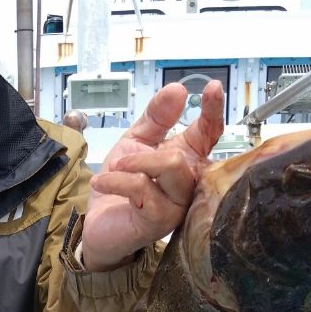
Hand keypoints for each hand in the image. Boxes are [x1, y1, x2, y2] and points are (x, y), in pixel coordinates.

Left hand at [80, 81, 224, 271]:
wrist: (97, 224)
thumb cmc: (120, 186)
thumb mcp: (135, 142)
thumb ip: (156, 117)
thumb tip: (177, 90)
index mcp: (187, 159)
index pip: (209, 132)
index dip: (212, 110)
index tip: (212, 87)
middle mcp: (188, 183)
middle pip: (186, 153)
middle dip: (148, 152)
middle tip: (122, 158)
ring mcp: (177, 204)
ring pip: (170, 167)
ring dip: (135, 163)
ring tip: (115, 170)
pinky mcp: (159, 220)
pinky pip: (142, 187)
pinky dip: (116, 180)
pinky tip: (103, 183)